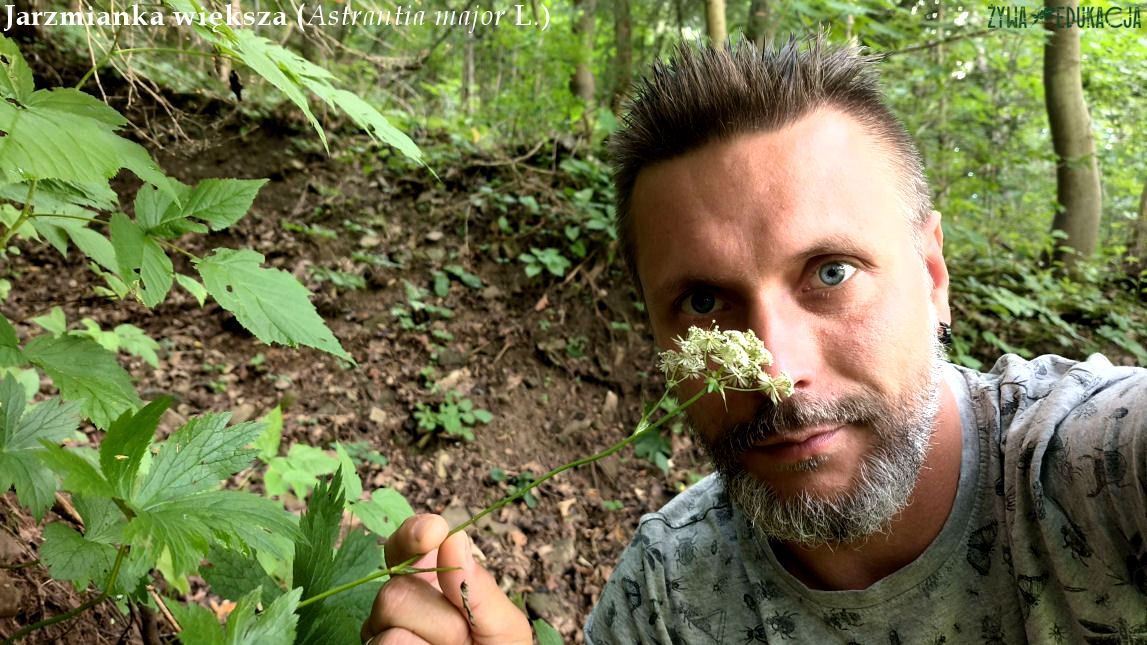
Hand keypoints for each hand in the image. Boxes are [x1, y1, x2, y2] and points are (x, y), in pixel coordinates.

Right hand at [360, 514, 531, 644]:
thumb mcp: (504, 628)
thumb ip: (479, 588)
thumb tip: (454, 537)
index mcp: (430, 584)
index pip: (404, 547)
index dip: (413, 535)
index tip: (434, 530)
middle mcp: (396, 608)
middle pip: (394, 593)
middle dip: (441, 619)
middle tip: (465, 640)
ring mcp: (380, 638)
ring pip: (390, 633)